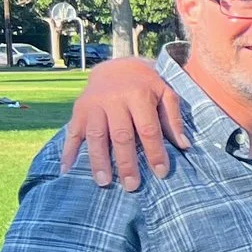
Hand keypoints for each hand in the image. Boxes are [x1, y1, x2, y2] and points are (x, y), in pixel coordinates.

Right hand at [58, 58, 187, 190]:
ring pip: (96, 136)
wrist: (117, 65)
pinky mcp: (79, 109)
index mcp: (138, 96)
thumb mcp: (166, 93)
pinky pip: (72, 131)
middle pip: (121, 136)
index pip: (148, 129)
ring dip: (98, 161)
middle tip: (131, 186)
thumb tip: (184, 145)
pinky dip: (68, 150)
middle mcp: (114, 100)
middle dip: (126, 162)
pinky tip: (67, 169)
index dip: (155, 152)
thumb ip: (174, 118)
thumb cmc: (146, 85)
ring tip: (103, 182)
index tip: (161, 173)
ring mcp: (94, 105)